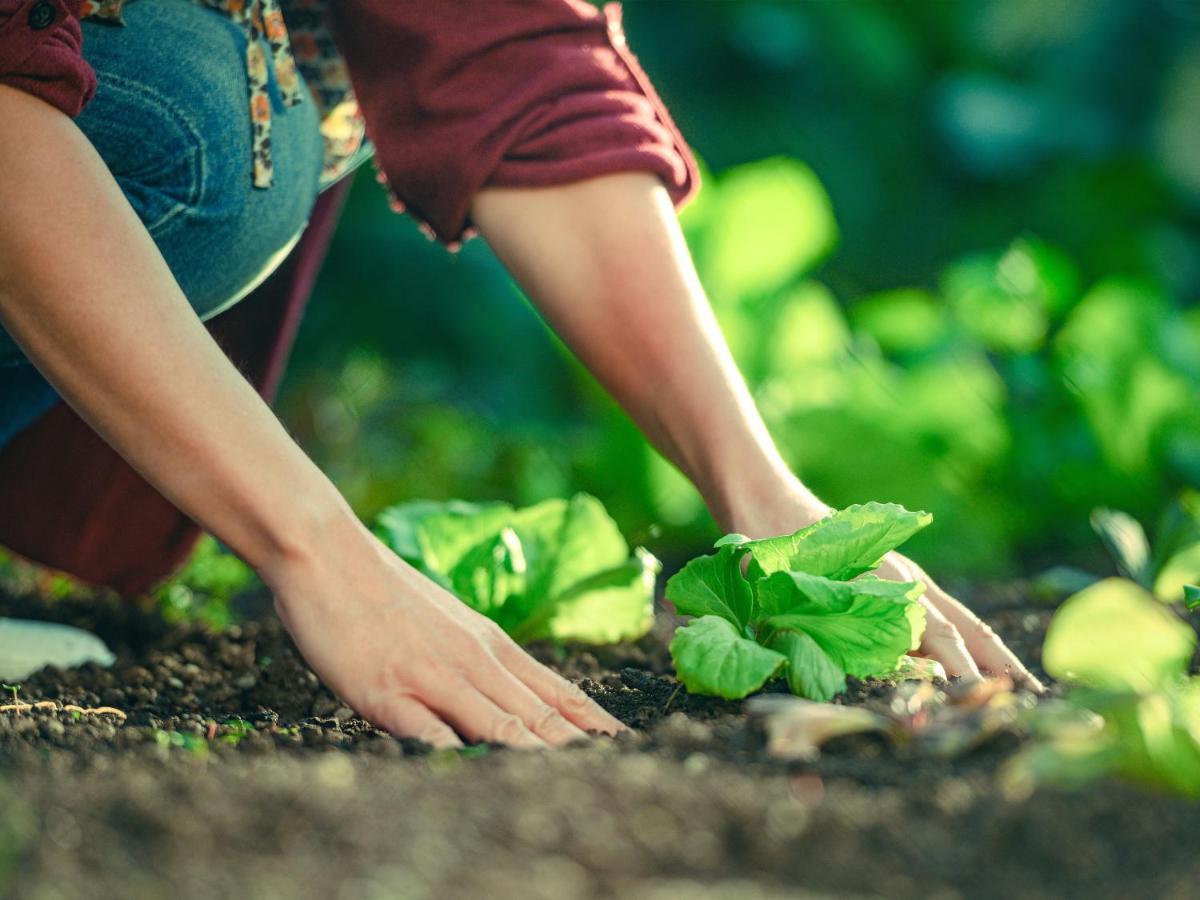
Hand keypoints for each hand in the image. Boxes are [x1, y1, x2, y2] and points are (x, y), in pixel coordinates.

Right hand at [263, 518, 624, 748]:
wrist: (328, 552)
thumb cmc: (384, 589)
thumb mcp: (448, 620)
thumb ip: (478, 656)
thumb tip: (511, 693)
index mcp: (489, 644)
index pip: (556, 689)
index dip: (593, 721)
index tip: (628, 743)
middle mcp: (472, 660)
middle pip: (537, 712)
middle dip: (580, 746)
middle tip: (623, 770)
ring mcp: (431, 675)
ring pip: (496, 722)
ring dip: (537, 754)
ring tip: (576, 780)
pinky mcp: (386, 690)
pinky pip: (427, 729)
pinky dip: (456, 752)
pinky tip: (479, 772)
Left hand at [724, 478, 1044, 692]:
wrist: (766, 501)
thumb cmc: (770, 551)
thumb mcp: (794, 591)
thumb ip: (829, 626)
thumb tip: (870, 664)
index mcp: (885, 585)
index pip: (939, 638)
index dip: (961, 675)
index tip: (982, 706)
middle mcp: (906, 582)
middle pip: (966, 631)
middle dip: (997, 670)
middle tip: (1033, 707)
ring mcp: (906, 578)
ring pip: (963, 621)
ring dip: (995, 656)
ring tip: (1024, 689)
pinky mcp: (899, 577)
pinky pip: (946, 612)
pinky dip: (971, 639)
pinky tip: (982, 660)